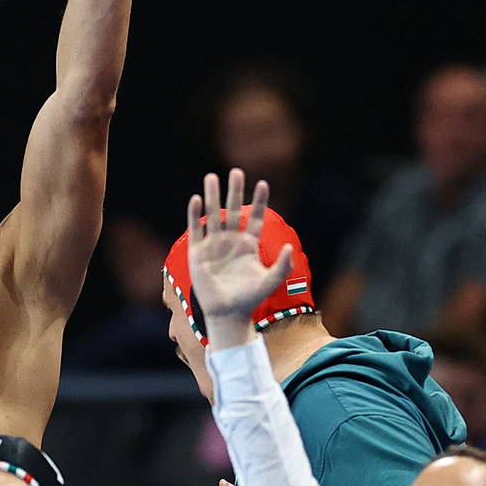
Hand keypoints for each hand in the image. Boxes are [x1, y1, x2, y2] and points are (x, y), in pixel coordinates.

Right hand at [186, 168, 288, 344]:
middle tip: (237, 171)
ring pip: (213, 215)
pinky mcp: (198, 253)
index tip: (263, 183)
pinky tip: (196, 199)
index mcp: (248, 245)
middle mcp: (231, 241)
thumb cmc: (249, 299)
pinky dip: (195, 215)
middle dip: (235, 191)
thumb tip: (290, 247)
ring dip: (212, 196)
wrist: (227, 314)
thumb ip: (283, 266)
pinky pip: (196, 230)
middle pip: (233, 210)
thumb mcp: (270, 282)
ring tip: (211, 177)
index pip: (254, 217)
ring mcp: (213, 246)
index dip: (259, 201)